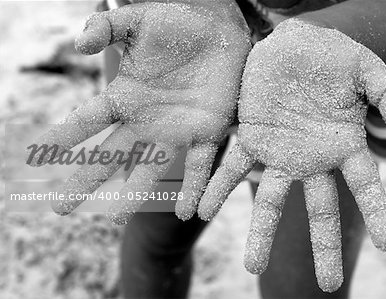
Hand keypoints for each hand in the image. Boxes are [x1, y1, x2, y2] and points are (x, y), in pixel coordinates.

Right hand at [28, 1, 249, 223]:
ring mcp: (177, 129)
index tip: (38, 156)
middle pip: (111, 154)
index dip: (64, 136)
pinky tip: (187, 213)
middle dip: (86, 179)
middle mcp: (148, 120)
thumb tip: (78, 45)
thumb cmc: (177, 21)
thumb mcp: (137, 21)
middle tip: (61, 207)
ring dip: (134, 193)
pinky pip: (201, 166)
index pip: (89, 120)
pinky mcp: (208, 131)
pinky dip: (195, 189)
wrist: (220, 26)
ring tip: (115, 219)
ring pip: (151, 167)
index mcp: (127, 96)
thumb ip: (106, 28)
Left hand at [193, 19, 385, 291]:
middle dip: (323, 247)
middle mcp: (311, 158)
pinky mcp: (251, 137)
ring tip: (253, 264)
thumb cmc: (336, 56)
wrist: (297, 42)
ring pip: (270, 199)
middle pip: (319, 210)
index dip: (377, 212)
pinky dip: (217, 188)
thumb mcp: (369, 70)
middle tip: (328, 285)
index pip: (364, 186)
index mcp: (343, 145)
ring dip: (261, 233)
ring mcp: (279, 152)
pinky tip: (202, 212)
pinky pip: (232, 168)